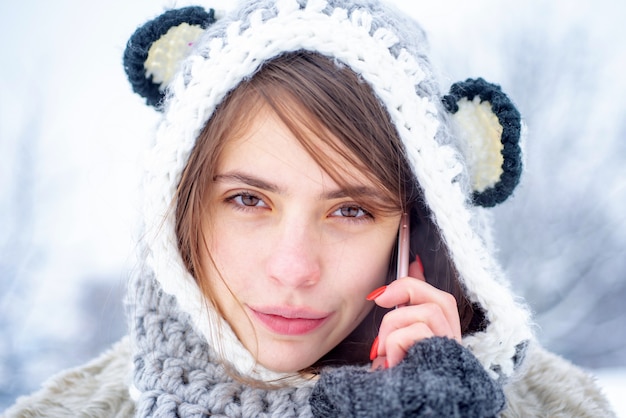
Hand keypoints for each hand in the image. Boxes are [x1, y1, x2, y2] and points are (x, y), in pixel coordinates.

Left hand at [368, 255, 461, 369]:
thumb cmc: (392, 383)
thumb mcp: (391, 346)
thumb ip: (401, 315)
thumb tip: (411, 271)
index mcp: (441, 341)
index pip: (441, 301)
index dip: (422, 279)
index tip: (409, 260)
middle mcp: (452, 348)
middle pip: (442, 299)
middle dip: (405, 289)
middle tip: (378, 300)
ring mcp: (451, 356)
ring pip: (429, 312)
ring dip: (394, 324)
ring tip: (382, 350)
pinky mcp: (442, 364)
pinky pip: (419, 332)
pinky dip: (395, 343)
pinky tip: (390, 364)